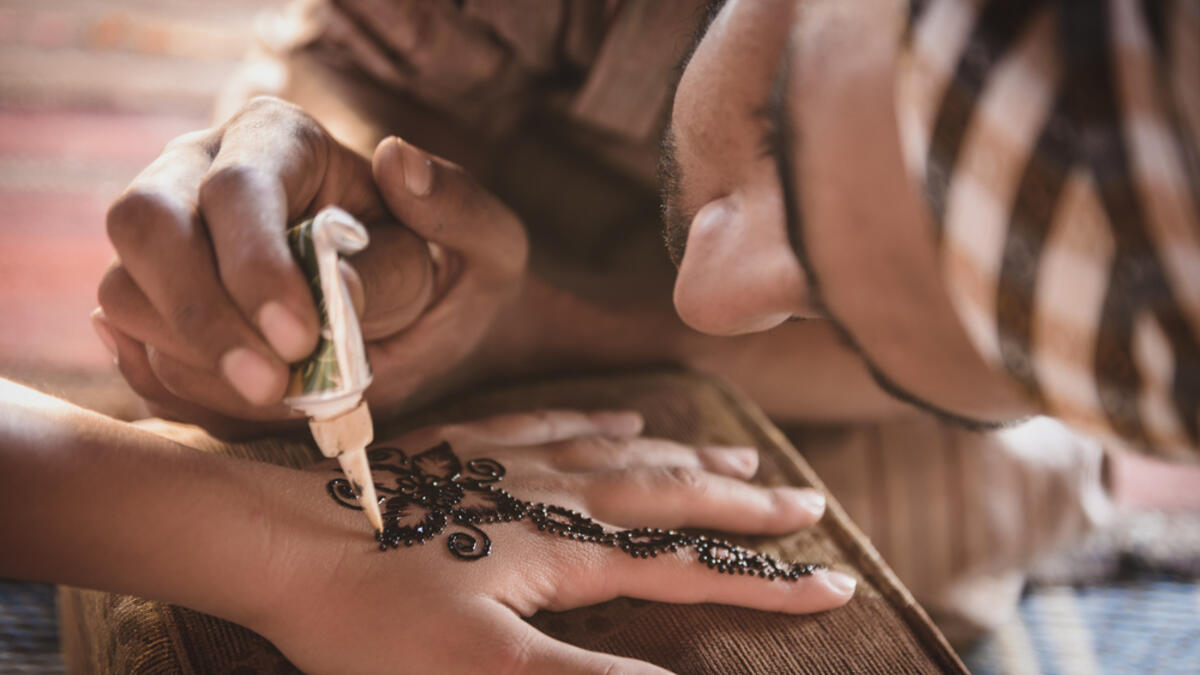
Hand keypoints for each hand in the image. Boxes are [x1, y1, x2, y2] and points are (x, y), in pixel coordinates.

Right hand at [96, 96, 525, 436]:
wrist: (423, 330)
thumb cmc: (450, 276)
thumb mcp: (488, 245)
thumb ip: (458, 210)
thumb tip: (399, 163)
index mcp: (282, 141)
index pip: (235, 188)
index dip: (254, 266)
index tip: (302, 339)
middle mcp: (203, 174)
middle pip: (144, 224)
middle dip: (202, 318)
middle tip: (273, 387)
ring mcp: (168, 241)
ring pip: (123, 292)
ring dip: (192, 363)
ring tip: (281, 396)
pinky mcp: (153, 307)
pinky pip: (132, 351)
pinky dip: (180, 390)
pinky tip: (248, 399)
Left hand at [254, 410, 854, 673]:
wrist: (275, 538)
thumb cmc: (367, 614)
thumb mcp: (479, 670)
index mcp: (563, 547)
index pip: (685, 564)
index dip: (761, 580)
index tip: (831, 583)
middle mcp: (549, 493)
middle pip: (668, 492)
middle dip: (743, 506)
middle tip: (808, 504)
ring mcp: (506, 462)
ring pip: (620, 452)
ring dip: (687, 459)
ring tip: (738, 459)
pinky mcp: (464, 448)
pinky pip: (553, 422)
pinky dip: (601, 422)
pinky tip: (621, 417)